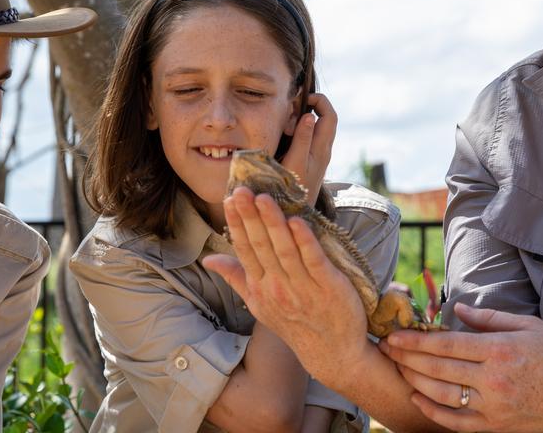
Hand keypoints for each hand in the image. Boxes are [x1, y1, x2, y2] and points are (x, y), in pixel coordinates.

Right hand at [203, 187, 368, 384]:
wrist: (333, 352)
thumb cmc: (295, 323)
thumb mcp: (260, 303)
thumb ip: (236, 277)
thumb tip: (209, 259)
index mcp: (260, 287)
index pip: (245, 249)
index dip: (238, 223)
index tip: (230, 198)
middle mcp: (277, 287)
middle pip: (261, 246)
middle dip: (251, 217)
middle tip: (243, 190)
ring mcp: (303, 288)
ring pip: (285, 250)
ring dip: (274, 223)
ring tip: (265, 199)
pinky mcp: (329, 287)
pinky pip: (314, 261)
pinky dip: (305, 242)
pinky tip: (298, 222)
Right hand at [279, 93, 336, 204]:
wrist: (296, 214)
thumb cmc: (293, 189)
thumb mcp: (295, 163)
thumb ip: (302, 139)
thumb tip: (309, 115)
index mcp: (322, 147)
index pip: (330, 114)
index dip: (318, 100)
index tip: (299, 100)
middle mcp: (324, 149)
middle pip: (324, 118)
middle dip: (306, 108)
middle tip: (288, 117)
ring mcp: (318, 155)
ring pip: (315, 127)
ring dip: (300, 121)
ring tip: (285, 129)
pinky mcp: (311, 160)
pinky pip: (308, 137)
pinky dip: (297, 131)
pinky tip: (285, 139)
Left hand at [379, 303, 542, 432]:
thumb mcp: (529, 327)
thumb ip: (490, 318)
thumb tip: (457, 311)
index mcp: (499, 350)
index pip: (446, 345)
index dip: (415, 340)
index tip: (393, 335)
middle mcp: (493, 380)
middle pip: (437, 369)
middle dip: (406, 358)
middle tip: (385, 348)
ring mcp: (493, 407)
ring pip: (441, 395)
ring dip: (414, 381)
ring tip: (397, 368)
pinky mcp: (496, 426)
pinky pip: (456, 421)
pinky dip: (432, 411)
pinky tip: (417, 397)